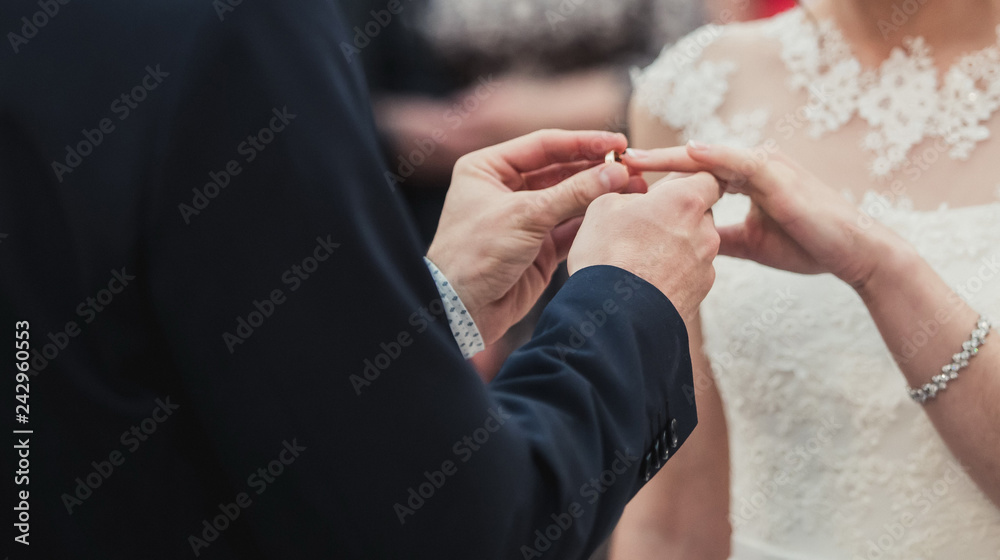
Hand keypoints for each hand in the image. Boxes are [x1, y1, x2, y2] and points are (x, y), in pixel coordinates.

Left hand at [427, 130, 645, 343]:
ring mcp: (523, 218)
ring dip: (599, 194)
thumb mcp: (525, 215)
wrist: (462, 311)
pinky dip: (592, 220)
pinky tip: (617, 211)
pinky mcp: (538, 247)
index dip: (583, 142)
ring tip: (635, 187)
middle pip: (559, 170)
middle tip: (632, 166)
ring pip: (569, 198)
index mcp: (488, 168)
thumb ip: (573, 193)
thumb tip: (616, 173)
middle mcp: (504, 189)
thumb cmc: (476, 254)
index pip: (543, 145)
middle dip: (595, 169)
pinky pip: (570, 226)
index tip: (617, 143)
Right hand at [567, 173, 722, 323]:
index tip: (668, 188)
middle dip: (678, 214)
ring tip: (640, 257)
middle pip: (700, 211)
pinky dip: (674, 270)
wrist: (615, 318)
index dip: (687, 179)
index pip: (706, 177)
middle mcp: (705, 230)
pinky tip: (647, 279)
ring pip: (695, 243)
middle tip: (645, 224)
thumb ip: (628, 192)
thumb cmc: (606, 257)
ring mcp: (706, 264)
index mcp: (685, 201)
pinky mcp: (701, 291)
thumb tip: (636, 198)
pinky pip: (691, 271)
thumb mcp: (603, 207)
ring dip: (675, 244)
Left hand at [624, 143, 900, 289]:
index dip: (658, 175)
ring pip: (708, 157)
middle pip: (693, 160)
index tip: (623, 180)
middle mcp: (751, 164)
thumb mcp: (748, 242)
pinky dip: (714, 157)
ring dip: (671, 157)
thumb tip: (687, 243)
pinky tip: (688, 155)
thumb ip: (718, 235)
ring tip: (635, 158)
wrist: (849, 253)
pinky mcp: (778, 174)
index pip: (693, 173)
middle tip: (614, 161)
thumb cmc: (804, 245)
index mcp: (744, 177)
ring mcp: (765, 164)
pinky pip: (740, 162)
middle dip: (654, 162)